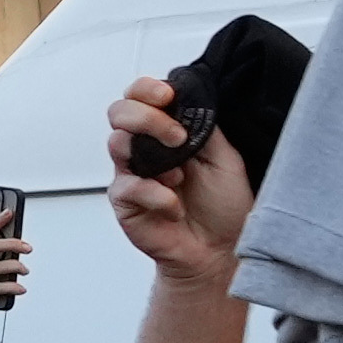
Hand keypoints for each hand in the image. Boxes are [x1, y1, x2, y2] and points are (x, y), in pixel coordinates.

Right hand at [99, 74, 257, 287]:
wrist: (218, 252)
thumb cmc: (223, 209)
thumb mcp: (226, 159)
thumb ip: (204, 127)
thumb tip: (186, 98)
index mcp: (167, 132)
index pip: (142, 96)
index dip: (147, 89)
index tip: (167, 95)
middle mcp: (145, 149)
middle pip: (119, 111)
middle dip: (146, 116)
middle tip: (175, 135)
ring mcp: (131, 173)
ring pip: (116, 142)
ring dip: (151, 153)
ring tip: (178, 175)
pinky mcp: (124, 201)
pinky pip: (128, 186)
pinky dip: (156, 194)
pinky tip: (174, 206)